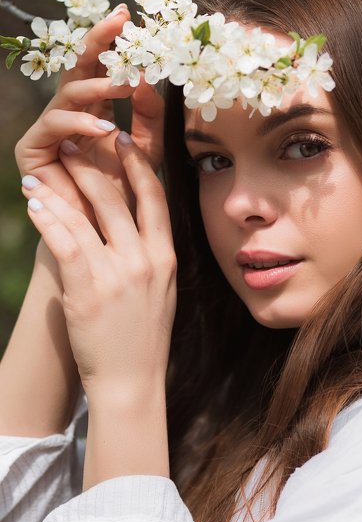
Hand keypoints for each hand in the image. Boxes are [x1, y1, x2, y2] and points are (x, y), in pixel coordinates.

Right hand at [15, 5, 164, 238]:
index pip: (102, 66)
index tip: (132, 16)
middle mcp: (70, 112)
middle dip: (97, 41)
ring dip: (98, 86)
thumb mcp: (147, 148)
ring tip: (125, 85)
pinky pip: (55, 125)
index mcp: (95, 108)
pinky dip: (80, 124)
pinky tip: (104, 129)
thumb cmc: (125, 190)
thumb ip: (150, 115)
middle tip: (118, 21)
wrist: (104, 233)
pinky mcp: (33, 147)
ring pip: (68, 92)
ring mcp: (49, 128)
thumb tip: (146, 79)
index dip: (113, 41)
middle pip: (80, 66)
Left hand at [20, 132, 176, 393]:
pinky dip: (48, 218)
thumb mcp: (163, 292)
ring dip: (63, 186)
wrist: (133, 380)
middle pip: (117, 198)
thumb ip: (152, 257)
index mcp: (166, 257)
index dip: (138, 164)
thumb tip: (136, 227)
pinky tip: (36, 203)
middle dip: (93, 165)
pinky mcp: (88, 289)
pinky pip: (65, 241)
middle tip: (75, 143)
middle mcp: (145, 259)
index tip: (123, 140)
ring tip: (45, 169)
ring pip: (87, 215)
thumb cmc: (144, 338)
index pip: (154, 198)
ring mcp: (117, 273)